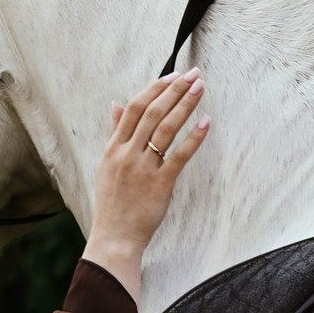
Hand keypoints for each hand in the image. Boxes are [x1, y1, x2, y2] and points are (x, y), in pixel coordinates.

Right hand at [82, 68, 208, 302]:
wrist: (114, 238)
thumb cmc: (113, 203)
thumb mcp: (107, 164)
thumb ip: (115, 133)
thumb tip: (116, 104)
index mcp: (114, 147)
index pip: (135, 108)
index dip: (156, 88)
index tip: (174, 75)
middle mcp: (127, 153)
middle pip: (152, 112)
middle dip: (174, 90)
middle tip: (194, 74)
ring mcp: (143, 168)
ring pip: (165, 128)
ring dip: (184, 105)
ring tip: (200, 89)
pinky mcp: (159, 185)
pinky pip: (179, 156)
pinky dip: (193, 137)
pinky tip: (205, 122)